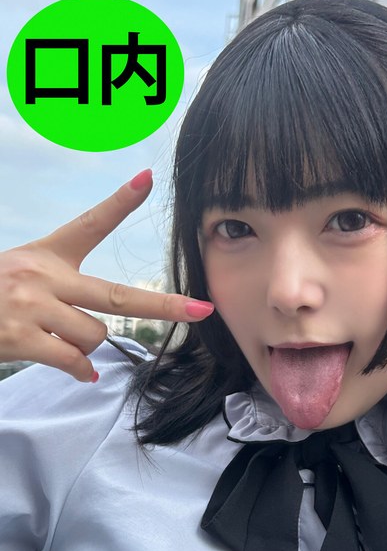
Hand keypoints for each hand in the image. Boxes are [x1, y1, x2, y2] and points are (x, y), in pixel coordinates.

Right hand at [0, 170, 212, 381]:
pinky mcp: (21, 337)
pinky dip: (80, 370)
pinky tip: (78, 371)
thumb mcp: (21, 274)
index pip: (89, 224)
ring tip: (59, 339)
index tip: (147, 179)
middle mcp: (43, 276)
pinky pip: (73, 360)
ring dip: (88, 345)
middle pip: (118, 294)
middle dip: (165, 305)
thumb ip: (62, 292)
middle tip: (201, 310)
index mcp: (47, 254)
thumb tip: (97, 347)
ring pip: (96, 334)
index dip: (120, 203)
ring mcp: (33, 306)